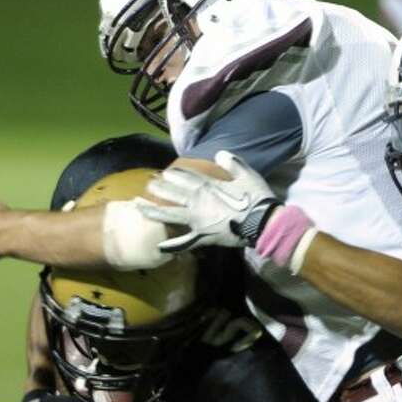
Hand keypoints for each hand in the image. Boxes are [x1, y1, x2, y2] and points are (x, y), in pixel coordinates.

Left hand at [140, 151, 280, 251]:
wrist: (262, 222)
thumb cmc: (256, 198)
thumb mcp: (246, 175)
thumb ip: (232, 163)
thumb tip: (220, 154)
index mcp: (208, 187)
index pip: (187, 178)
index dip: (175, 175)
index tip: (164, 172)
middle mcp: (198, 202)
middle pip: (173, 194)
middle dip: (159, 189)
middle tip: (147, 185)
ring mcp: (198, 220)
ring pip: (171, 215)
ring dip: (154, 212)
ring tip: (139, 208)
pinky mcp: (203, 236)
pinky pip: (185, 242)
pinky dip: (173, 245)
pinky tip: (159, 247)